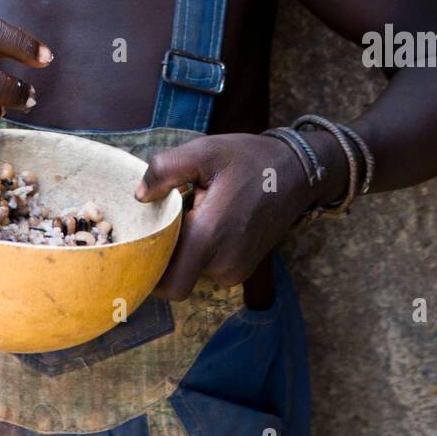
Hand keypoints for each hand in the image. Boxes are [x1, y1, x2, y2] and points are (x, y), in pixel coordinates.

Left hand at [133, 133, 314, 300]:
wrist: (296, 173)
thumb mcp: (205, 151)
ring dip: (183, 249)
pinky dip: (200, 250)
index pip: (168, 285)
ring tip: (192, 212)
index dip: (148, 271)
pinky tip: (207, 220)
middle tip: (165, 218)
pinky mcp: (242, 269)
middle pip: (175, 277)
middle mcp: (223, 264)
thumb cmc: (248, 159)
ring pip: (190, 272)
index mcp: (210, 237)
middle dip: (164, 254)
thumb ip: (166, 169)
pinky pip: (207, 268)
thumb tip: (140, 196)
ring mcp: (235, 270)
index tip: (141, 242)